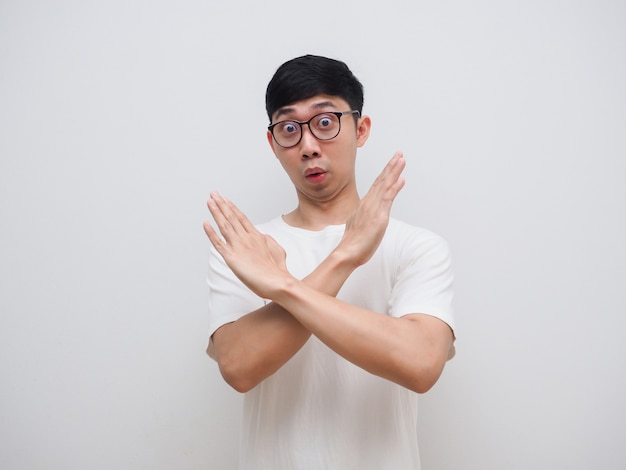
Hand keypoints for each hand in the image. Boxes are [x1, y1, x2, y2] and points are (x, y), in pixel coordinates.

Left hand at [204, 192, 290, 298]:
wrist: (278, 281)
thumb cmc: (278, 270)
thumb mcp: (277, 250)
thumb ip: (269, 241)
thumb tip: (263, 236)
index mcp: (257, 236)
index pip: (242, 218)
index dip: (232, 208)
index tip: (226, 200)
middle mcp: (247, 238)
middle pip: (232, 217)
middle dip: (222, 204)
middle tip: (214, 193)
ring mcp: (238, 246)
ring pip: (224, 225)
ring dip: (216, 212)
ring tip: (209, 201)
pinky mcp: (231, 257)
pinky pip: (217, 243)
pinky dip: (210, 233)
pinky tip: (205, 223)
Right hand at [337, 151, 405, 265]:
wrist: (347, 252)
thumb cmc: (353, 243)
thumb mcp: (359, 225)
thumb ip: (364, 216)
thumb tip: (368, 215)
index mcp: (365, 205)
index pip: (377, 185)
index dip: (385, 173)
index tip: (392, 162)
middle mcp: (369, 203)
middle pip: (381, 180)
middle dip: (391, 166)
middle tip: (399, 154)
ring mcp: (374, 209)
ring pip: (385, 185)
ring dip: (394, 171)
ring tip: (401, 159)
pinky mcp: (379, 217)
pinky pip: (388, 198)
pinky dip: (395, 187)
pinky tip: (401, 178)